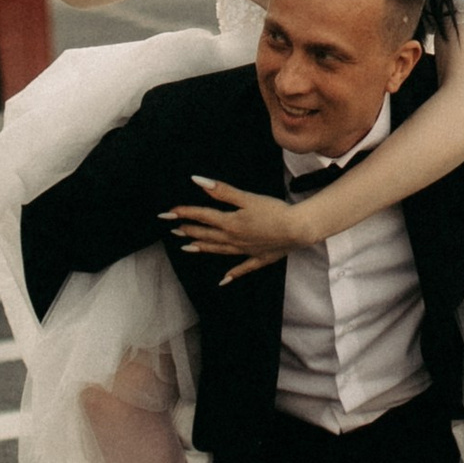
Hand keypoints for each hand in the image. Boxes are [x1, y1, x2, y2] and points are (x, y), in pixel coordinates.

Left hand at [162, 175, 313, 280]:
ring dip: (202, 248)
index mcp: (230, 222)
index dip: (183, 213)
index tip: (166, 213)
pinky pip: (242, 269)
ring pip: (218, 250)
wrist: (297, 229)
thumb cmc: (274, 211)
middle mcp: (233, 238)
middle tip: (173, 230)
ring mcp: (245, 250)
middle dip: (188, 231)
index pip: (201, 216)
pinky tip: (223, 281)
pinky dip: (231, 274)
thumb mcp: (247, 198)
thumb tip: (197, 181)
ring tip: (187, 248)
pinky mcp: (259, 258)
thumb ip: (222, 191)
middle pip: (206, 234)